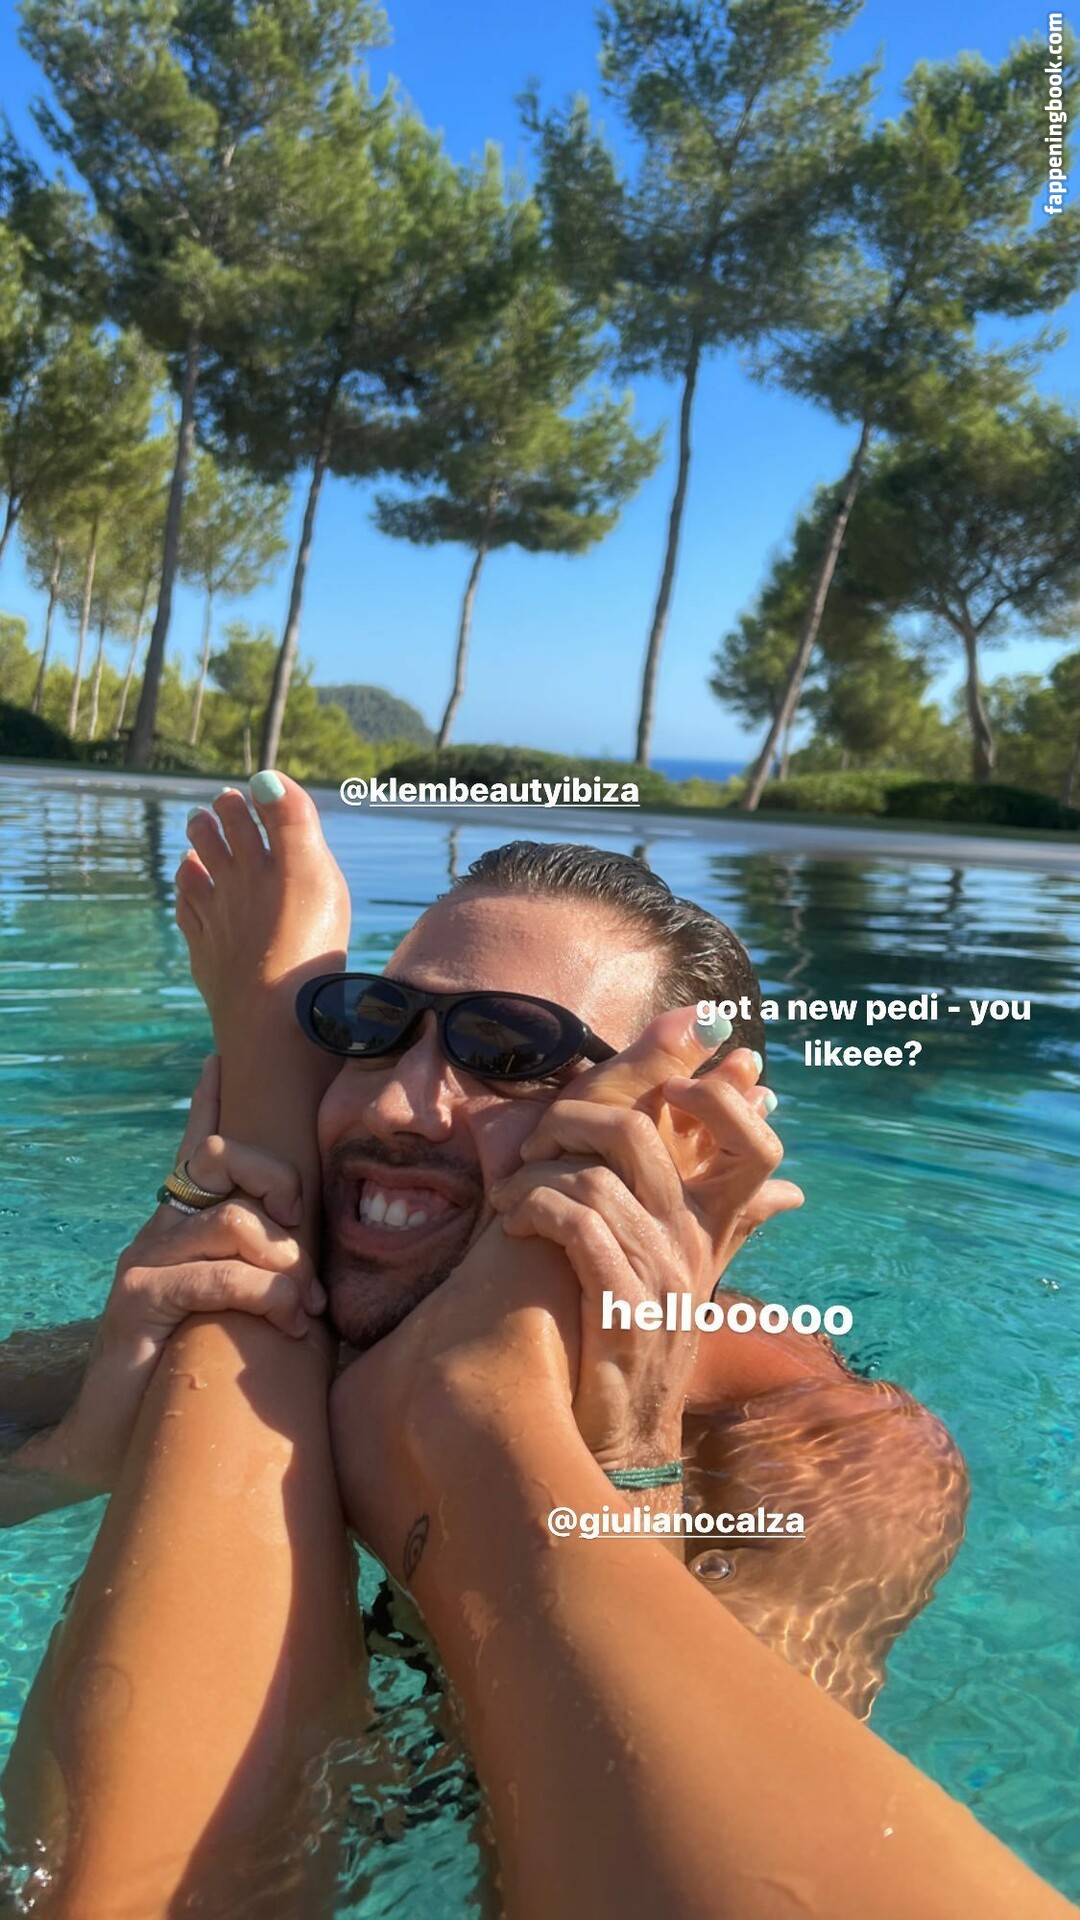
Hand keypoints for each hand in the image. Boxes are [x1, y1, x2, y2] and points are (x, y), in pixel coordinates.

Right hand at [39, 1057, 324, 1492]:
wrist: (117, 1442)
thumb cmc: (194, 1378)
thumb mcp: (241, 1317)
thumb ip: (269, 1280)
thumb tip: (325, 1274)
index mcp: (182, 1226)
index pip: (196, 1150)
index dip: (208, 1104)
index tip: (219, 1060)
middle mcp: (159, 1231)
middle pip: (223, 1161)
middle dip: (280, 1182)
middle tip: (306, 1238)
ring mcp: (144, 1261)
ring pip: (233, 1222)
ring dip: (286, 1264)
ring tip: (305, 1310)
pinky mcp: (138, 1301)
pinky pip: (219, 1276)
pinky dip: (266, 1296)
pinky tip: (287, 1324)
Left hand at [487, 1027, 800, 1467]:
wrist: (625, 1434)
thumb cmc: (647, 1338)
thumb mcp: (697, 1278)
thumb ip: (738, 1224)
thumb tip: (793, 1190)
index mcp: (714, 1226)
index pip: (754, 1145)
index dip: (717, 1099)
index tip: (665, 1086)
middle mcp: (694, 1245)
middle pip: (643, 1133)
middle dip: (575, 1117)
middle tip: (541, 1140)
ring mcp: (661, 1278)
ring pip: (592, 1179)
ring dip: (534, 1175)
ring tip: (509, 1195)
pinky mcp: (622, 1311)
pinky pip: (577, 1228)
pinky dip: (535, 1211)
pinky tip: (514, 1224)